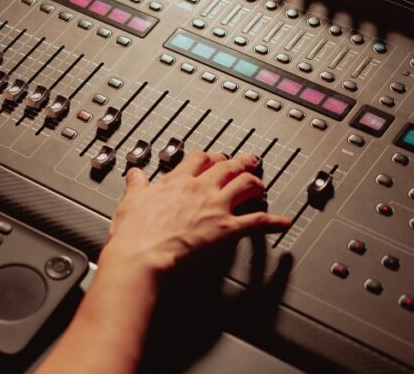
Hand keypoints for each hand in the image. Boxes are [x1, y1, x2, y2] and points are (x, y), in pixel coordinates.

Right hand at [99, 152, 290, 285]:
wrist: (143, 255)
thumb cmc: (135, 234)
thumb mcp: (131, 201)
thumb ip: (137, 185)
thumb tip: (135, 175)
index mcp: (177, 181)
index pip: (199, 159)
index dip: (210, 156)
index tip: (214, 158)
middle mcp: (201, 189)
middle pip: (227, 167)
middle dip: (240, 163)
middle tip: (248, 162)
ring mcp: (216, 208)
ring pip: (245, 185)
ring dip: (256, 183)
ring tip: (261, 186)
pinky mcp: (227, 230)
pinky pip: (257, 221)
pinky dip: (273, 221)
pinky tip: (282, 222)